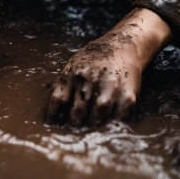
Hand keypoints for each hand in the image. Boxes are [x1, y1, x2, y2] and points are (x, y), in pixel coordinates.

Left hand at [46, 8, 170, 126]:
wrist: (124, 46)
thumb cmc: (96, 58)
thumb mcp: (75, 64)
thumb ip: (64, 84)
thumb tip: (52, 111)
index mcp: (74, 73)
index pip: (59, 101)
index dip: (54, 116)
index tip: (53, 126)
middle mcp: (91, 82)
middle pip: (77, 114)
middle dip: (73, 125)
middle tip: (73, 132)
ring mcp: (110, 90)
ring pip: (95, 120)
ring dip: (91, 126)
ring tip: (89, 130)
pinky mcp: (127, 98)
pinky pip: (116, 120)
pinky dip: (110, 125)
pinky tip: (107, 125)